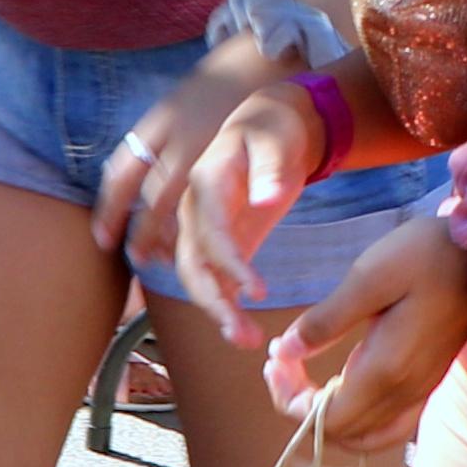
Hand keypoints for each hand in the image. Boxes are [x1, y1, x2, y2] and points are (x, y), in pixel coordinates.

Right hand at [162, 70, 332, 334]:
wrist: (267, 126)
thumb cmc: (273, 130)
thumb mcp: (276, 141)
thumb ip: (270, 169)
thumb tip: (266, 200)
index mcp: (204, 180)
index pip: (210, 229)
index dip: (230, 263)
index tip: (259, 293)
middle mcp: (193, 208)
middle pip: (189, 261)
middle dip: (212, 300)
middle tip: (243, 335)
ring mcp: (201, 227)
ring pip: (195, 274)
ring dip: (215, 309)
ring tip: (246, 339)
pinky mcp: (216, 240)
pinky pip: (210, 276)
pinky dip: (222, 304)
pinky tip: (242, 329)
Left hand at [262, 205, 466, 449]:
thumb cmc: (424, 257)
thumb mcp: (367, 277)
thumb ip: (325, 320)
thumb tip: (284, 351)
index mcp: (386, 371)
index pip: (327, 421)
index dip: (291, 401)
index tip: (273, 360)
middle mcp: (404, 393)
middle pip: (342, 433)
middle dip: (300, 406)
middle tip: (280, 362)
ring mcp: (419, 392)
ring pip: (365, 435)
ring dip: (326, 416)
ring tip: (301, 374)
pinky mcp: (425, 383)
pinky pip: (386, 423)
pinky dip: (353, 415)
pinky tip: (336, 381)